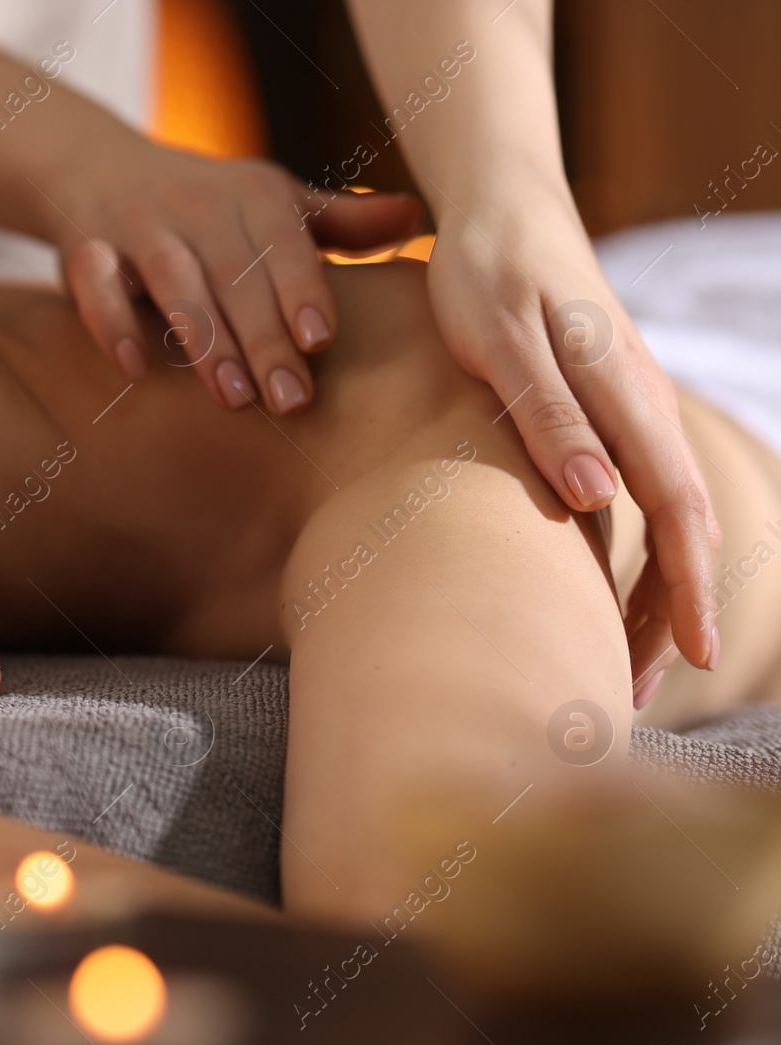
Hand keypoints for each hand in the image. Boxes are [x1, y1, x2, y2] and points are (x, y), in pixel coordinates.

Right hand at [49, 138, 421, 412]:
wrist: (100, 169)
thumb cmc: (210, 206)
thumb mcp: (275, 205)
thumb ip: (341, 223)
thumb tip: (416, 221)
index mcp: (252, 194)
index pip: (283, 241)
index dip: (301, 288)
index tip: (320, 340)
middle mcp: (195, 204)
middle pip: (233, 271)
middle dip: (262, 336)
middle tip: (290, 401)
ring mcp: (137, 225)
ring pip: (170, 278)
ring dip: (201, 337)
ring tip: (232, 397)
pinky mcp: (83, 247)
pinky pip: (93, 284)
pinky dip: (112, 322)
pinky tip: (137, 369)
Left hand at [424, 194, 719, 683]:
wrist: (499, 207)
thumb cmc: (490, 270)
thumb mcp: (502, 339)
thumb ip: (547, 414)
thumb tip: (598, 498)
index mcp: (626, 396)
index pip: (678, 510)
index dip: (688, 588)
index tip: (696, 658)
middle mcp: (641, 409)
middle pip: (679, 530)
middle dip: (670, 615)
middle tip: (638, 697)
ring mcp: (627, 411)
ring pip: (658, 519)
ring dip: (645, 595)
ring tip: (616, 669)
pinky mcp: (602, 411)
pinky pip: (633, 496)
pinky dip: (624, 554)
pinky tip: (594, 592)